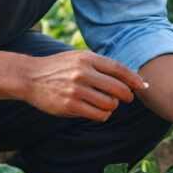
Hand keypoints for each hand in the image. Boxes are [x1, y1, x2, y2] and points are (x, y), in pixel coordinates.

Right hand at [21, 51, 146, 121]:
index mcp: (86, 58)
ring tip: (107, 103)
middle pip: (117, 88)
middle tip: (126, 97)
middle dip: (126, 95)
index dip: (133, 78)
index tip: (142, 85)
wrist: (30, 77)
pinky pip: (98, 115)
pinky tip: (98, 111)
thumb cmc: (58, 67)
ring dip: (112, 106)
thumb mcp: (78, 58)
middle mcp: (82, 73)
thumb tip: (129, 76)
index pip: (118, 69)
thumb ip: (100, 65)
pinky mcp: (70, 106)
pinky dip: (103, 115)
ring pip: (109, 103)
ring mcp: (76, 90)